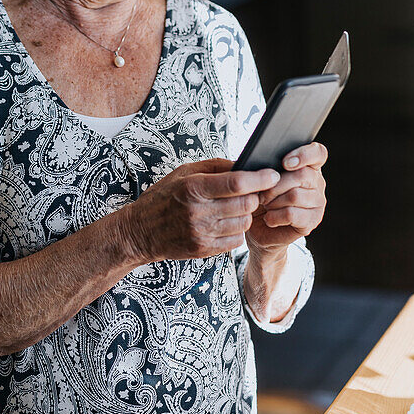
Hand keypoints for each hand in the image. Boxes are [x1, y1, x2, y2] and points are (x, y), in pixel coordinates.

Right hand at [121, 158, 278, 266]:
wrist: (140, 231)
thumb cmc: (164, 197)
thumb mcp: (184, 172)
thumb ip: (216, 166)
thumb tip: (246, 164)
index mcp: (193, 187)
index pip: (237, 183)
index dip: (260, 179)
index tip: (272, 174)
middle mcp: (198, 211)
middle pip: (246, 204)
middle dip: (254, 196)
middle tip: (250, 192)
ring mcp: (201, 233)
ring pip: (245, 223)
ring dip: (245, 214)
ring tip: (233, 208)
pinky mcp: (204, 250)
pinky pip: (236, 240)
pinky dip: (236, 230)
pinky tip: (224, 223)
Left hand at [245, 141, 327, 260]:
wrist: (259, 229)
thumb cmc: (260, 198)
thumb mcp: (261, 178)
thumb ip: (266, 167)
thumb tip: (263, 164)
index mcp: (308, 166)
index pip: (318, 153)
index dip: (304, 155)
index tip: (285, 162)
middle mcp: (317, 182)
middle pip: (302, 174)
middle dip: (275, 185)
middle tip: (262, 194)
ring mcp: (318, 202)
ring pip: (295, 195)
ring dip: (273, 202)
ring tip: (266, 206)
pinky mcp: (312, 221)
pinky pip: (292, 214)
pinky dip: (275, 216)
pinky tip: (269, 218)